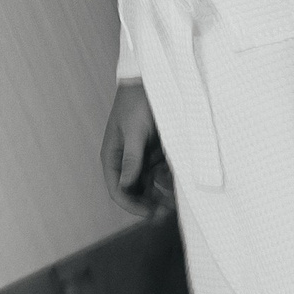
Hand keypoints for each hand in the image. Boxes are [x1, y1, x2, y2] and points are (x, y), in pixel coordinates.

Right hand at [101, 80, 175, 218]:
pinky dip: (169, 181)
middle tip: (167, 213)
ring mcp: (141, 157)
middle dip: (149, 203)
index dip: (132, 205)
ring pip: (150, 185)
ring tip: (176, 202)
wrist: (152, 80)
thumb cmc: (137, 103)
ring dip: (161, 195)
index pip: (117, 190)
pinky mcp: (155, 153)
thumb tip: (125, 186)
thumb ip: (131, 159)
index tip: (150, 213)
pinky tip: (180, 184)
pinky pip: (162, 174)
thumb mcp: (135, 131)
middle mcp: (125, 161)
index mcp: (113, 157)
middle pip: (134, 191)